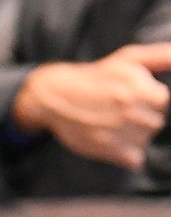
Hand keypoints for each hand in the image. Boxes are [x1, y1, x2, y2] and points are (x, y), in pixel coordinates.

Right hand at [11, 43, 170, 169]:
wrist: (55, 96)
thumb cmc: (96, 76)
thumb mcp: (128, 58)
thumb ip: (161, 56)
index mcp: (139, 89)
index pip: (162, 102)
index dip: (149, 99)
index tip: (133, 97)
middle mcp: (130, 111)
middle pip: (156, 123)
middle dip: (142, 118)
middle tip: (121, 112)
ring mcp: (118, 132)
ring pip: (145, 141)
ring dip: (134, 135)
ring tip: (115, 125)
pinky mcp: (106, 149)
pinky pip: (135, 160)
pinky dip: (128, 154)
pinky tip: (115, 141)